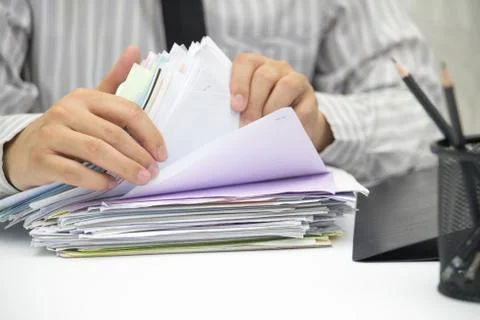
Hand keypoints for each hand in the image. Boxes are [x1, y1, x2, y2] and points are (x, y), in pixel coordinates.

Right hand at [4, 46, 166, 190]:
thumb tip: (136, 50)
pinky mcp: (41, 158)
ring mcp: (52, 134)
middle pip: (114, 134)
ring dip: (124, 168)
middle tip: (153, 172)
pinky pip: (75, 172)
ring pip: (96, 152)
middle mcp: (67, 111)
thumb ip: (115, 80)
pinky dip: (97, 180)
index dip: (150, 134)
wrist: (25, 149)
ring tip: (141, 179)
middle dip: (139, 155)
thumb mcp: (90, 103)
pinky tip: (110, 184)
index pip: (128, 111)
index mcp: (85, 97)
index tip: (162, 153)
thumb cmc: (68, 127)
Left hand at [230, 53, 332, 150]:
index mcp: (257, 66)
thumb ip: (239, 106)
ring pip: (286, 86)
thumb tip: (230, 122)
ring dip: (272, 108)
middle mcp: (277, 68)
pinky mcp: (311, 99)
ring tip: (263, 126)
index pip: (246, 62)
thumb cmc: (262, 113)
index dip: (239, 83)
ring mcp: (296, 80)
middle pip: (265, 76)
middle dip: (254, 103)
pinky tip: (281, 131)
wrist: (292, 125)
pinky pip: (301, 108)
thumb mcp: (246, 106)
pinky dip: (289, 121)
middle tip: (247, 123)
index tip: (236, 107)